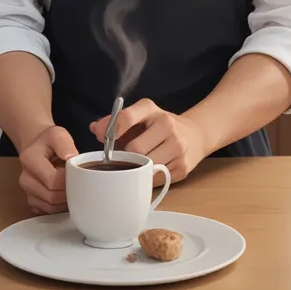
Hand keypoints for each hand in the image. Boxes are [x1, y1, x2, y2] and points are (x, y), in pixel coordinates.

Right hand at [18, 125, 77, 214]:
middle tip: (76, 181)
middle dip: (68, 191)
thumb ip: (65, 144)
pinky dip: (59, 205)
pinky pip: (48, 210)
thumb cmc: (49, 141)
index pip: (53, 180)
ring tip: (70, 185)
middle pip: (51, 196)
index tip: (77, 172)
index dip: (69, 180)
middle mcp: (24, 178)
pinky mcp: (31, 201)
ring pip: (50, 206)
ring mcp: (27, 192)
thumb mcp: (58, 134)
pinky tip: (63, 192)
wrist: (38, 147)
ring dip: (64, 200)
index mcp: (29, 159)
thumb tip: (71, 158)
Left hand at [90, 99, 206, 183]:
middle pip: (135, 149)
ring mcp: (177, 147)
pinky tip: (149, 171)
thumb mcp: (141, 116)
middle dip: (126, 156)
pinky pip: (155, 179)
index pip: (127, 118)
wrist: (195, 134)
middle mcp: (167, 125)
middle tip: (122, 158)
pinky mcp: (182, 167)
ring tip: (136, 165)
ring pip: (146, 166)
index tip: (103, 139)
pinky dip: (148, 178)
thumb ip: (116, 121)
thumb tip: (94, 129)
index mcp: (152, 110)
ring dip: (137, 169)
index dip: (111, 130)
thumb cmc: (159, 126)